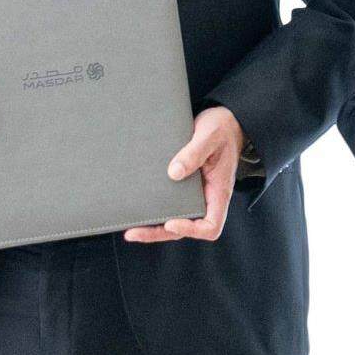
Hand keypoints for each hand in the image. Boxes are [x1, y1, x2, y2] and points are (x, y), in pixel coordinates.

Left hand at [126, 107, 243, 241]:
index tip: (171, 222)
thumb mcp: (210, 136)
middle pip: (186, 228)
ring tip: (129, 229)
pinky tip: (138, 208)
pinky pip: (170, 204)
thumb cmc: (222, 129)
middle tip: (132, 233)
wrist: (224, 122)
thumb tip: (173, 173)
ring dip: (153, 227)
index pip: (210, 225)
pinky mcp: (184, 187)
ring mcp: (195, 194)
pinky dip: (155, 210)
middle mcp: (207, 198)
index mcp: (219, 192)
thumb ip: (194, 153)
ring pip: (176, 219)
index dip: (191, 230)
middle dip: (159, 232)